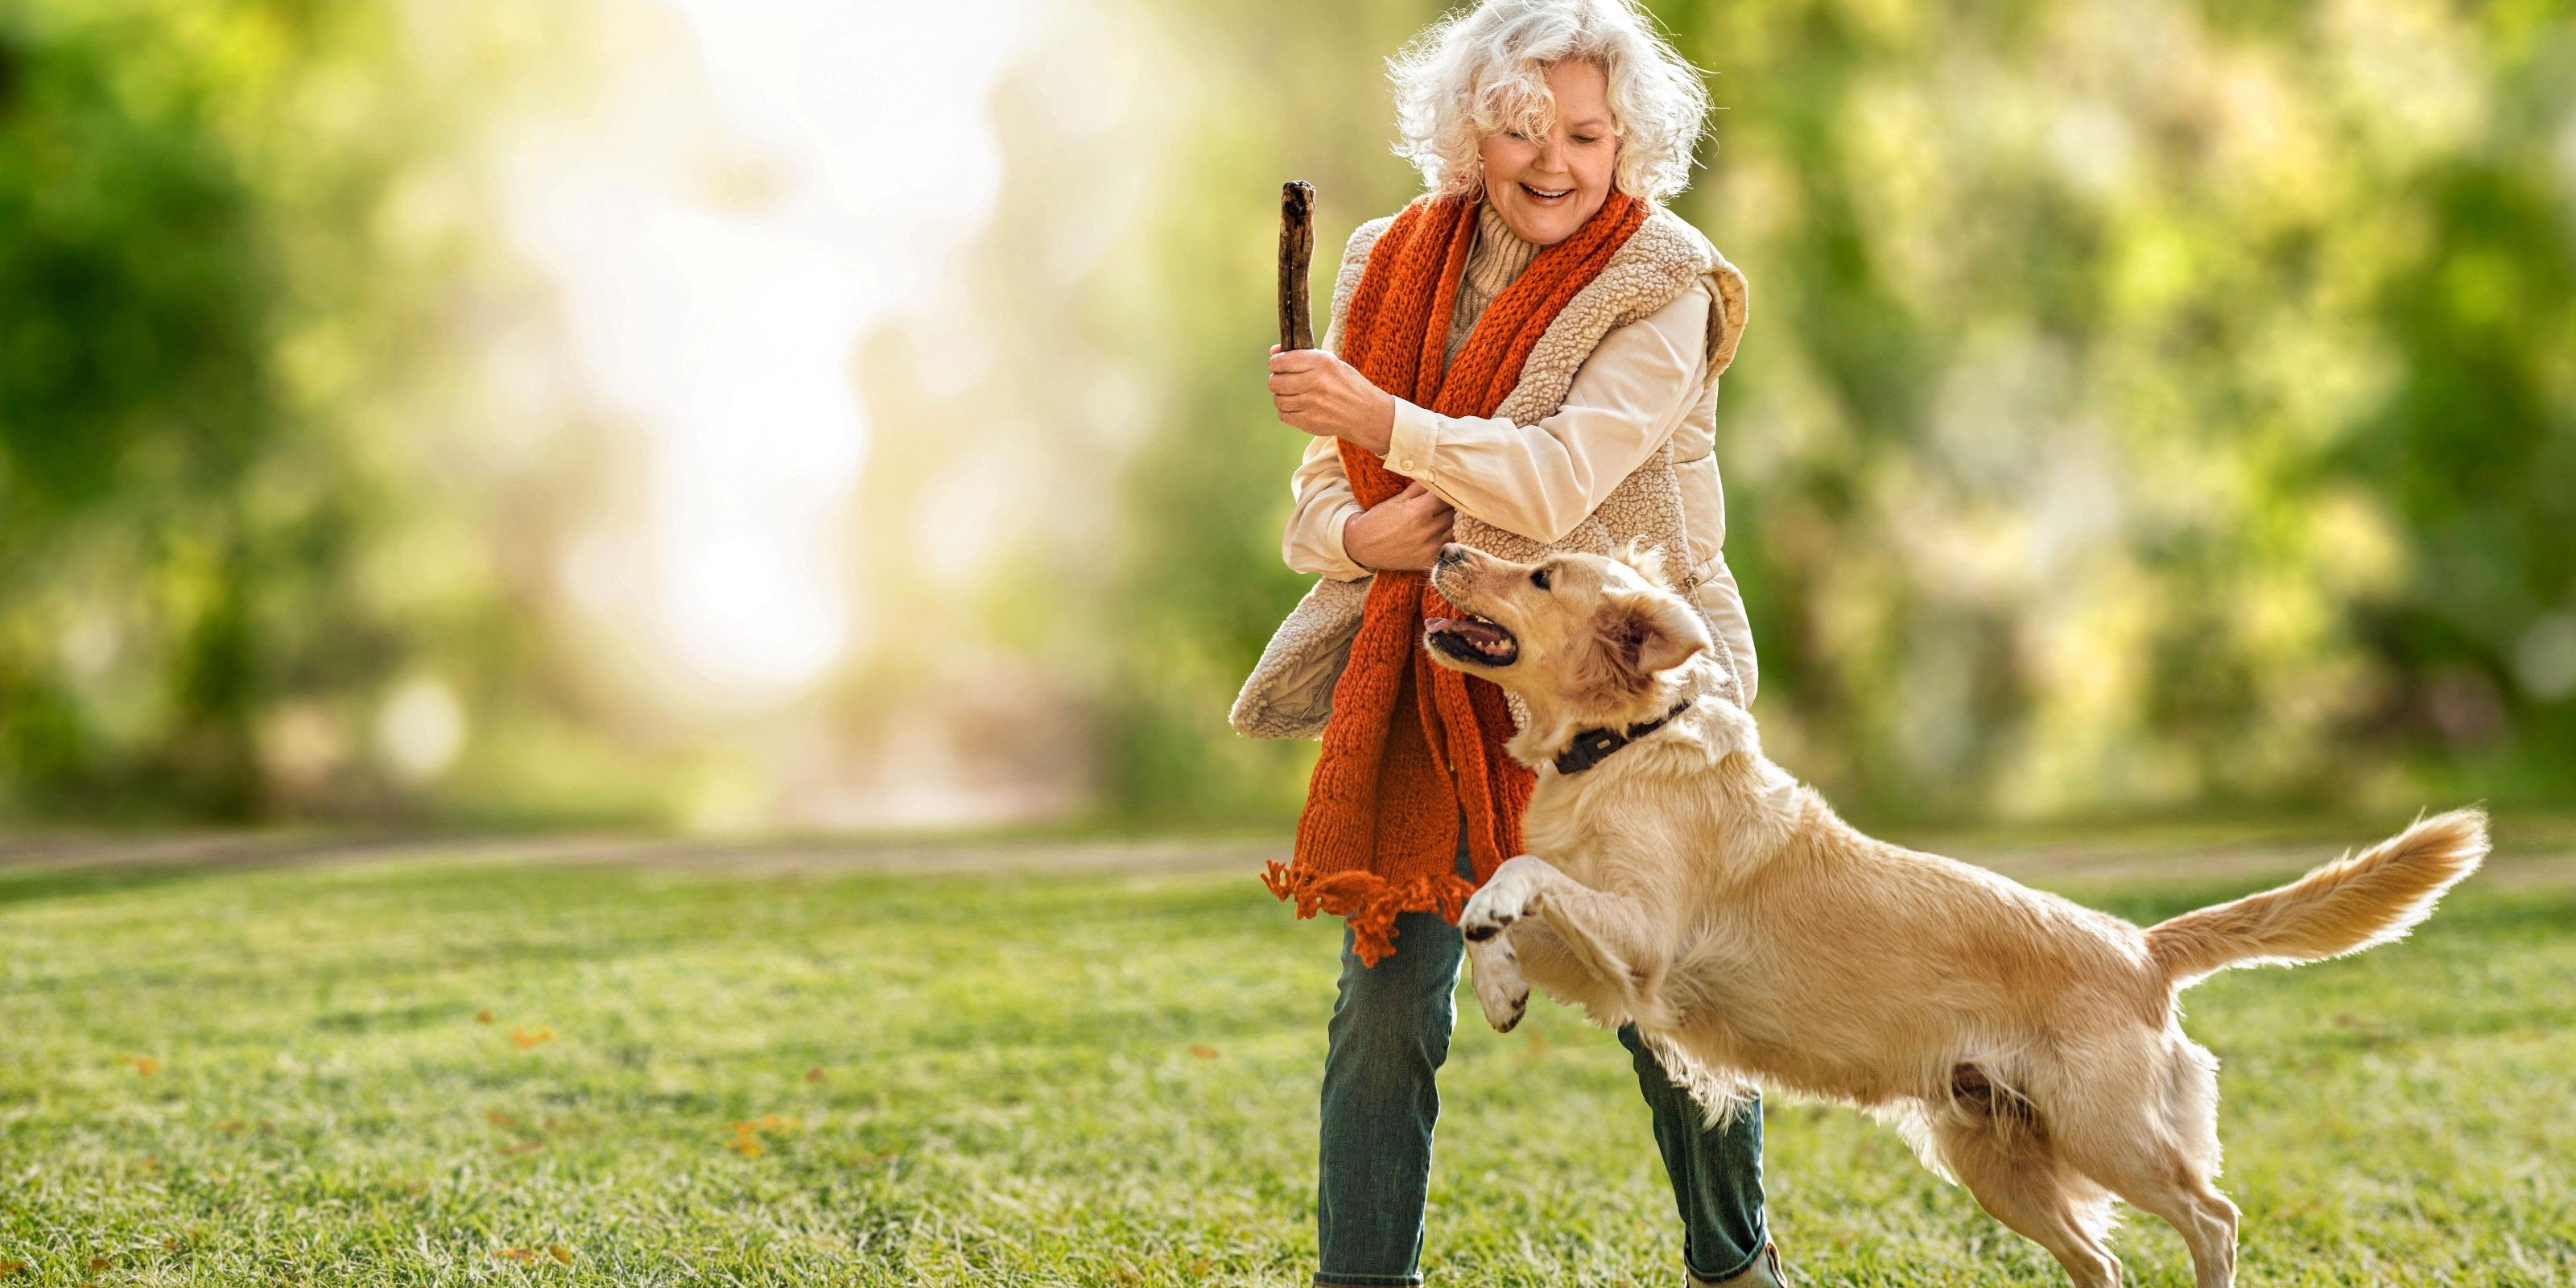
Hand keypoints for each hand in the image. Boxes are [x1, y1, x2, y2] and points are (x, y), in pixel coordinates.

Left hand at [1270, 344, 1396, 453]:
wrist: (1366, 414)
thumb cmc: (1347, 385)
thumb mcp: (1331, 363)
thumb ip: (1302, 356)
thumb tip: (1273, 351)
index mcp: (1321, 363)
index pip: (1282, 361)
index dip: (1275, 363)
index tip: (1277, 365)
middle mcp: (1316, 382)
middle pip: (1275, 382)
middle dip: (1277, 381)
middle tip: (1284, 381)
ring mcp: (1312, 404)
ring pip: (1278, 399)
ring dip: (1282, 397)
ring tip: (1293, 395)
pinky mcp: (1309, 422)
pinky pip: (1283, 415)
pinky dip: (1287, 411)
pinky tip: (1298, 407)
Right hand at [1343, 482, 1453, 571]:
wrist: (1362, 547)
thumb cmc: (1378, 520)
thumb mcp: (1396, 499)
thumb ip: (1418, 487)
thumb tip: (1434, 473)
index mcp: (1418, 511)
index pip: (1447, 495)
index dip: (1451, 489)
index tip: (1452, 486)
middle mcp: (1427, 530)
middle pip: (1455, 512)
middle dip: (1455, 504)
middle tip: (1453, 499)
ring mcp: (1430, 547)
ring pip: (1457, 529)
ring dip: (1456, 521)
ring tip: (1452, 515)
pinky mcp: (1430, 560)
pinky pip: (1452, 548)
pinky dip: (1454, 539)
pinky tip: (1450, 533)